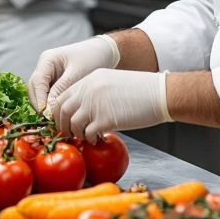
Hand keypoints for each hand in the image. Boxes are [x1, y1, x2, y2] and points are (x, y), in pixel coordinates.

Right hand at [29, 34, 119, 113]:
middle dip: (39, 104)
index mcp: (47, 60)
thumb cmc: (92, 58)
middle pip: (34, 89)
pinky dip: (51, 105)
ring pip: (39, 94)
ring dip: (44, 106)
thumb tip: (48, 108)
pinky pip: (48, 96)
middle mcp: (44, 67)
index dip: (39, 99)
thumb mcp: (77, 73)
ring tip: (55, 119)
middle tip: (49, 119)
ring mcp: (48, 75)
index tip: (46, 114)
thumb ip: (62, 88)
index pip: (37, 82)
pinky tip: (59, 114)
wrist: (104, 53)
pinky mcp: (55, 82)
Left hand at [52, 68, 170, 142]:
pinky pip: (88, 133)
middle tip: (70, 133)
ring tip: (86, 136)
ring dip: (77, 133)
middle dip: (63, 124)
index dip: (60, 112)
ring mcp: (95, 104)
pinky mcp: (105, 119)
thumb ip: (94, 92)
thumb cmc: (140, 90)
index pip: (62, 96)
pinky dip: (90, 139)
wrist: (160, 93)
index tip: (64, 121)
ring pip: (73, 123)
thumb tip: (82, 109)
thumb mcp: (112, 82)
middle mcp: (89, 90)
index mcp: (90, 79)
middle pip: (62, 110)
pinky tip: (98, 139)